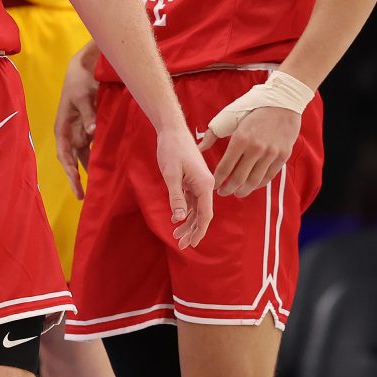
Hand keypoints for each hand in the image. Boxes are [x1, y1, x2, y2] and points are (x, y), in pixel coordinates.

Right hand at [54, 48, 98, 199]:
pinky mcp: (90, 124)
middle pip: (71, 159)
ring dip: (87, 168)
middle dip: (75, 177)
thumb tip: (91, 133)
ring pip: (82, 154)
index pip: (64, 153)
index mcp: (62, 125)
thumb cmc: (80, 80)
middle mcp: (69, 130)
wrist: (85, 65)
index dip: (69, 170)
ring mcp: (79, 127)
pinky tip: (104, 166)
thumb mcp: (82, 97)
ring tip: (94, 187)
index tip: (77, 183)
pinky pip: (92, 144)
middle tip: (82, 196)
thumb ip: (88, 115)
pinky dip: (96, 155)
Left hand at [156, 128, 212, 249]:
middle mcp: (205, 185)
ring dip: (188, 223)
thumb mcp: (171, 174)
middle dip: (193, 231)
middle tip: (181, 245)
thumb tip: (180, 218)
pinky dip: (185, 212)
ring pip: (196, 209)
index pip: (206, 214)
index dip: (199, 231)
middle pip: (202, 214)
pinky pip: (191, 201)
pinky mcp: (192, 181)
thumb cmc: (172, 150)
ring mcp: (199, 183)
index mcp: (205, 184)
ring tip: (176, 236)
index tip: (191, 243)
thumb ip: (176, 197)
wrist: (172, 131)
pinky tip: (177, 221)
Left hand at [200, 106, 298, 196]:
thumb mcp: (229, 116)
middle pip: (239, 178)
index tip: (212, 185)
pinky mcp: (283, 156)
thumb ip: (213, 134)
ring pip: (254, 181)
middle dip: (228, 189)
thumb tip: (199, 148)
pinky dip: (258, 184)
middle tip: (222, 193)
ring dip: (243, 190)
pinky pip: (269, 176)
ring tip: (236, 193)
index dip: (217, 180)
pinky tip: (251, 185)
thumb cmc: (252, 107)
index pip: (225, 167)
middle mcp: (256, 149)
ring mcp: (271, 154)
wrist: (283, 101)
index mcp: (240, 139)